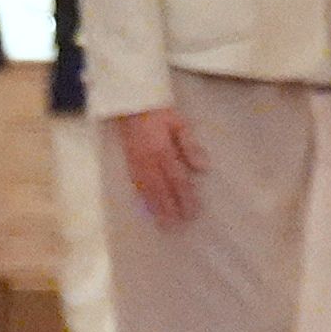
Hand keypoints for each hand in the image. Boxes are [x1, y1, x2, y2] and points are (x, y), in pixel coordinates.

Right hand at [114, 107, 200, 227]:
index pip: (177, 179)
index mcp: (163, 150)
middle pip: (160, 189)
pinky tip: (147, 210)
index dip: (185, 197)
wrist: (130, 104)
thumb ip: (190, 145)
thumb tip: (202, 167)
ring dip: (155, 209)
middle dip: (169, 209)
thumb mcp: (180, 123)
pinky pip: (135, 186)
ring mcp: (135, 163)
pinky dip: (142, 200)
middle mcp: (147, 160)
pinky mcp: (128, 164)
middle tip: (178, 227)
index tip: (193, 212)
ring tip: (163, 225)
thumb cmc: (160, 113)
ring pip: (146, 191)